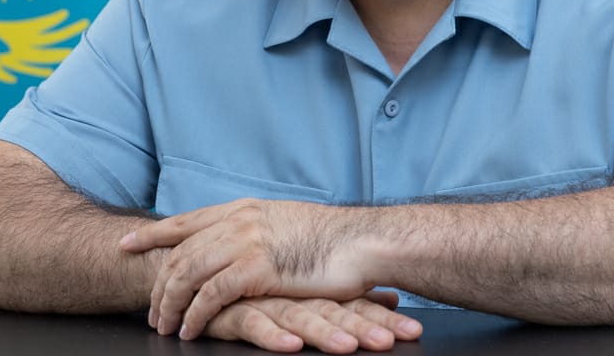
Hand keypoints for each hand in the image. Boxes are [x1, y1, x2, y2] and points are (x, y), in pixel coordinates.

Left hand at [120, 199, 371, 338]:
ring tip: (163, 325)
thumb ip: (257, 232)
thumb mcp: (285, 225)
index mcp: (244, 209)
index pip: (186, 220)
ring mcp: (246, 241)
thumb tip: (241, 245)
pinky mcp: (257, 268)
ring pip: (188, 272)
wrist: (361, 242)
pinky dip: (195, 314)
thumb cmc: (332, 241)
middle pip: (180, 251)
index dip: (153, 233)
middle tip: (148, 310)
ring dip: (170, 302)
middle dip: (157, 282)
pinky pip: (211, 294)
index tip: (127, 244)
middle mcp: (239, 220)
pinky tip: (189, 330)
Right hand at [201, 292, 421, 352]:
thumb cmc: (257, 284)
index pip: (352, 303)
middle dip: (365, 326)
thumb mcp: (304, 295)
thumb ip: (345, 299)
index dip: (380, 317)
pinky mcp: (234, 309)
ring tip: (350, 347)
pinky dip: (273, 335)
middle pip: (333, 310)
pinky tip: (291, 345)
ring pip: (299, 316)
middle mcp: (292, 291)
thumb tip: (392, 297)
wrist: (200, 266)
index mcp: (312, 288)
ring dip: (325, 332)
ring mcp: (264, 298)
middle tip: (394, 340)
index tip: (413, 330)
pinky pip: (254, 323)